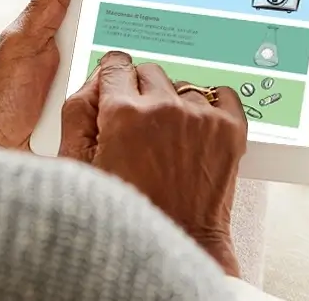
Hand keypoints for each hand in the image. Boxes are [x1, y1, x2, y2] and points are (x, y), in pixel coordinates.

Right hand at [59, 51, 248, 276]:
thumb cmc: (128, 212)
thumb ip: (78, 111)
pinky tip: (197, 130)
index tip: (118, 90)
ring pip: (183, 86)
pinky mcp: (230, 128)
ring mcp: (201, 117)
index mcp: (124, 114)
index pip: (116, 66)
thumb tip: (95, 78)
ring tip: (169, 140)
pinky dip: (210, 105)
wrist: (178, 242)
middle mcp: (165, 109)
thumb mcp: (81, 165)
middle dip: (142, 93)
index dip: (114, 82)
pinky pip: (221, 92)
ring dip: (175, 104)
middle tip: (140, 129)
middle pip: (149, 73)